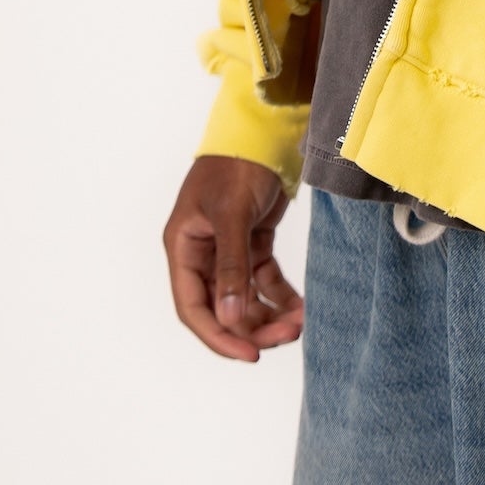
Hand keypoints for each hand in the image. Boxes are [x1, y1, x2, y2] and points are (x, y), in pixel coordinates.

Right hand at [163, 153, 303, 362]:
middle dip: (253, 327)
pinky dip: (281, 296)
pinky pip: (264, 281)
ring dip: (269, 315)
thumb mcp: (231, 215)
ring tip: (299, 323)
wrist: (264, 130)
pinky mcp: (252, 242)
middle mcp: (202, 253)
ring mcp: (227, 250)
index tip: (250, 354)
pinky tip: (301, 306)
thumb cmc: (236, 164)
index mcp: (184, 247)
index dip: (219, 335)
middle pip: (222, 308)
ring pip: (245, 299)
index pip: (193, 307)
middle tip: (287, 336)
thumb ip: (232, 267)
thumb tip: (230, 318)